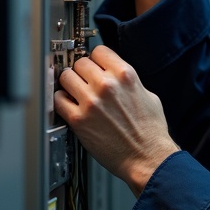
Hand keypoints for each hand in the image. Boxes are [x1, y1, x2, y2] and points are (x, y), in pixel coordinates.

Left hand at [54, 45, 180, 196]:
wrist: (148, 157)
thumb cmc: (151, 132)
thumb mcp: (148, 96)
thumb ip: (129, 81)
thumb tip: (116, 75)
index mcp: (125, 75)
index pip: (99, 51)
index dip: (95, 59)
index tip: (93, 64)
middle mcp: (107, 85)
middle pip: (80, 62)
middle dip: (82, 71)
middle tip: (83, 81)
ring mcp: (91, 102)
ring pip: (66, 77)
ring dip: (69, 84)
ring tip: (74, 92)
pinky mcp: (79, 120)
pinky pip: (58, 100)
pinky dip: (61, 101)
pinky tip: (69, 106)